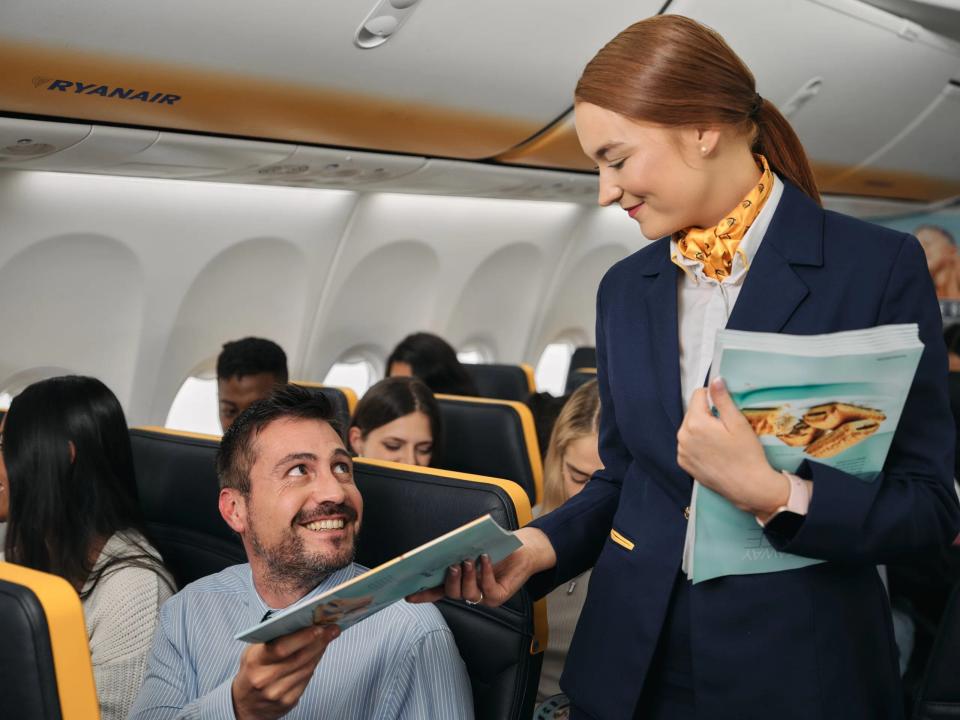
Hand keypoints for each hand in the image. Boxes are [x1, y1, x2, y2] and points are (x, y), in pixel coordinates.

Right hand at [232, 624, 339, 719]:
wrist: (244, 704)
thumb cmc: (253, 670)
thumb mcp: (254, 652)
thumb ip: (272, 638)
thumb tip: (302, 622)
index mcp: (255, 661)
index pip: (281, 647)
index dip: (302, 637)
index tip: (319, 626)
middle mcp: (264, 679)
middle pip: (299, 658)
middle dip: (319, 641)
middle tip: (332, 629)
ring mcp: (276, 693)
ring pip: (306, 668)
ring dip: (320, 651)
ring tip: (328, 637)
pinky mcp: (287, 702)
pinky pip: (306, 680)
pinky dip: (314, 665)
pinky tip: (318, 654)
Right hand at [406, 526, 556, 606]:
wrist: (524, 549)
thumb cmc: (496, 548)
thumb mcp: (473, 547)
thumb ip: (458, 551)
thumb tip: (442, 549)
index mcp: (459, 581)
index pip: (437, 590)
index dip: (423, 594)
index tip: (408, 595)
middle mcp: (469, 591)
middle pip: (451, 593)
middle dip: (450, 580)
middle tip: (452, 564)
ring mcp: (483, 597)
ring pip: (467, 595)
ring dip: (466, 577)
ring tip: (469, 560)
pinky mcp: (498, 596)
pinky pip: (487, 589)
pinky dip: (485, 573)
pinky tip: (485, 558)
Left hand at [677, 377, 788, 514]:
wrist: (748, 487)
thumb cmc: (747, 455)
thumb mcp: (738, 423)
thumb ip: (723, 400)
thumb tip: (715, 380)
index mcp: (695, 423)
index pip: (698, 395)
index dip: (713, 397)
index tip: (725, 407)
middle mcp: (682, 436)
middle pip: (693, 412)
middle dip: (707, 414)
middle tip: (726, 427)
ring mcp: (681, 451)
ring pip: (690, 428)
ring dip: (702, 429)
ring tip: (721, 441)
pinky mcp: (683, 463)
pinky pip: (688, 444)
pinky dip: (698, 444)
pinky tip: (714, 451)